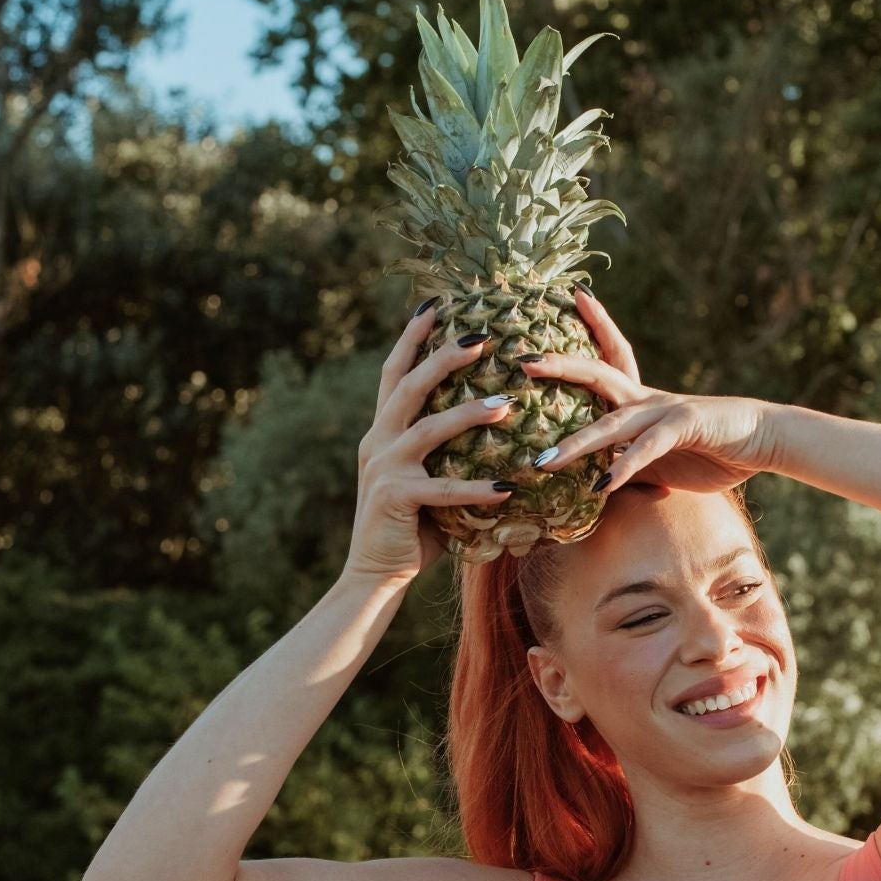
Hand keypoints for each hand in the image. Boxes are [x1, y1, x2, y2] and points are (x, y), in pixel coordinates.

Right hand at [342, 304, 516, 584]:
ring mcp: (384, 468)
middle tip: (481, 337)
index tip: (435, 306)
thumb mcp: (425, 484)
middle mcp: (377, 442)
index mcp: (381, 432)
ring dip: (469, 414)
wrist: (373, 574)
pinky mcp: (396, 499)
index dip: (411, 338)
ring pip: (428, 428)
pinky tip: (507, 488)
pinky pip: (443, 490)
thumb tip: (494, 435)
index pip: (394, 374)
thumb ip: (445, 457)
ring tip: (507, 405)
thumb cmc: (409, 530)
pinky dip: (476, 488)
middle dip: (443, 357)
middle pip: (410, 386)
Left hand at [526, 288, 779, 497]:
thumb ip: (627, 467)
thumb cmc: (712, 450)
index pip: (602, 364)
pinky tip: (602, 484)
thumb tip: (595, 485)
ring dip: (577, 443)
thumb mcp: (660, 463)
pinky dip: (624, 466)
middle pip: (596, 374)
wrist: (762, 440)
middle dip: (559, 366)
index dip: (577, 342)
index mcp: (639, 401)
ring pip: (612, 422)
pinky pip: (647, 448)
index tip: (554, 318)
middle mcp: (647, 398)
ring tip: (544, 462)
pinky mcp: (684, 427)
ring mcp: (665, 410)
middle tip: (523, 362)